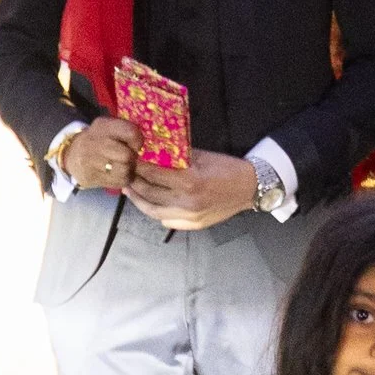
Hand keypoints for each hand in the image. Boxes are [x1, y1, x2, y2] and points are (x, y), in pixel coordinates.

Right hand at [59, 117, 138, 193]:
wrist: (71, 155)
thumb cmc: (98, 140)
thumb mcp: (108, 128)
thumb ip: (126, 132)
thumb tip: (139, 148)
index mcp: (103, 126)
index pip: (131, 132)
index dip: (137, 141)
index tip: (133, 145)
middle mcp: (95, 142)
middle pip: (127, 155)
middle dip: (131, 159)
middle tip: (126, 158)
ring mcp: (91, 161)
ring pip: (124, 171)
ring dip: (128, 171)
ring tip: (121, 166)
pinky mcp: (91, 177)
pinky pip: (119, 182)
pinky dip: (122, 179)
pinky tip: (116, 174)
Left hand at [127, 147, 260, 229]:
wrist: (250, 188)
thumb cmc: (226, 168)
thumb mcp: (202, 156)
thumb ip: (178, 156)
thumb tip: (155, 150)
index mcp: (189, 180)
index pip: (153, 173)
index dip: (138, 166)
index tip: (130, 158)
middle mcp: (187, 201)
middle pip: (149, 193)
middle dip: (134, 182)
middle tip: (124, 173)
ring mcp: (189, 217)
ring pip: (153, 211)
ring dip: (138, 200)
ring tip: (129, 190)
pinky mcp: (192, 225)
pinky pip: (166, 220)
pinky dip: (154, 212)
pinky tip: (148, 203)